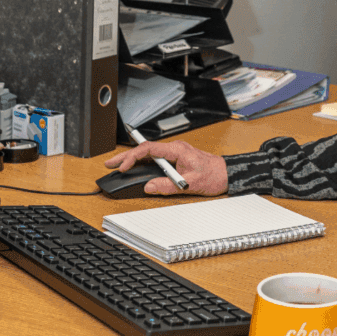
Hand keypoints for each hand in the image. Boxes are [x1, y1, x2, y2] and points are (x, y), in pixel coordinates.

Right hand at [104, 140, 228, 195]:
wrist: (227, 174)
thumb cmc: (214, 175)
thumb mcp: (189, 183)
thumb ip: (168, 185)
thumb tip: (149, 187)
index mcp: (177, 149)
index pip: (149, 149)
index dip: (133, 157)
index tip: (123, 166)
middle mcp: (175, 148)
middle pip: (146, 150)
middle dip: (126, 156)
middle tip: (110, 164)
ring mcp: (175, 153)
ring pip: (149, 154)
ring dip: (133, 159)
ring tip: (118, 166)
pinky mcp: (176, 159)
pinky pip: (156, 158)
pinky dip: (143, 162)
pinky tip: (134, 167)